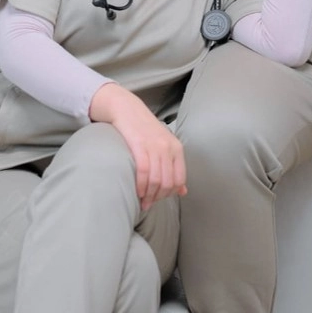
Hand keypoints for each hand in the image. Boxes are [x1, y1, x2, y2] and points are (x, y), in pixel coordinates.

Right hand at [89, 83, 186, 210]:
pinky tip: (137, 191)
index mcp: (177, 148)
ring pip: (156, 180)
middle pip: (168, 182)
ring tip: (142, 201)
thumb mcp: (165, 146)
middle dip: (158, 197)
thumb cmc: (145, 130)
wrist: (127, 109)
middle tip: (148, 203)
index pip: (179, 179)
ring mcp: (154, 146)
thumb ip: (174, 167)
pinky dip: (140, 186)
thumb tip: (183, 191)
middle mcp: (168, 147)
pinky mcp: (139, 146)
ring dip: (149, 195)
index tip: (159, 198)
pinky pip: (143, 172)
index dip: (170, 193)